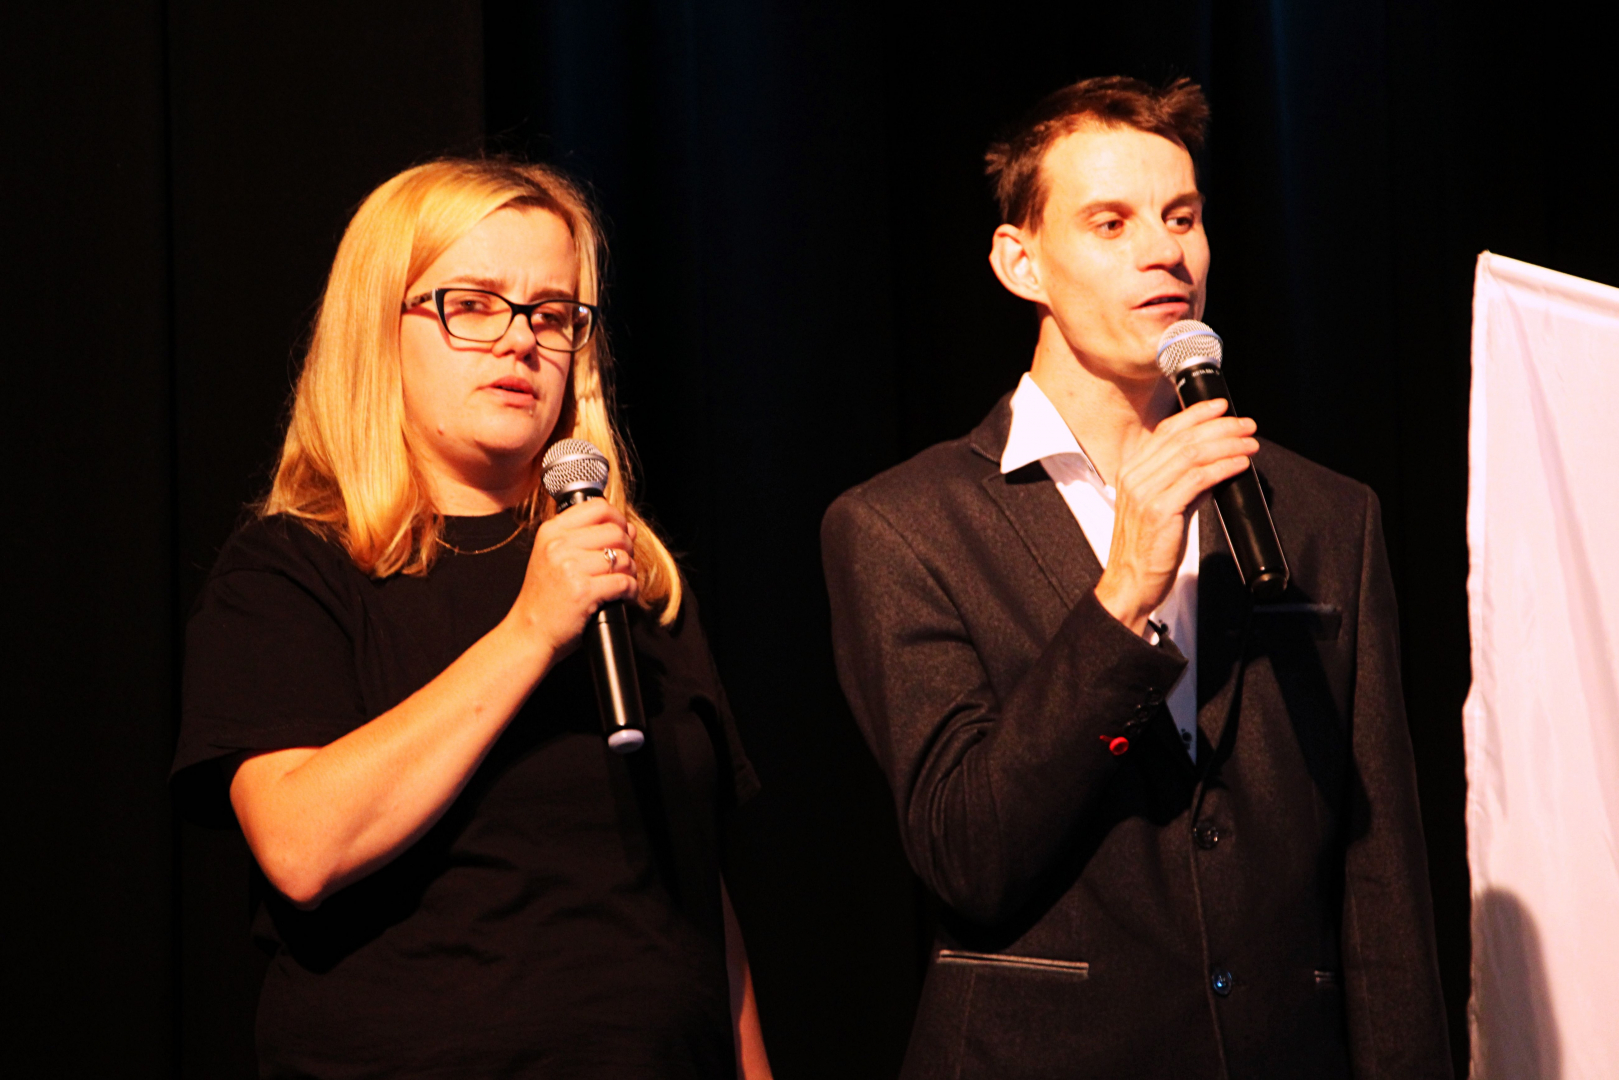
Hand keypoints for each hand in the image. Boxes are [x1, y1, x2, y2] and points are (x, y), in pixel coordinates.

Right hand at [506, 498, 637, 657]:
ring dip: (630, 571)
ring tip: (622, 581)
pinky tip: (623, 596)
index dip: (618, 519)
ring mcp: (570, 568)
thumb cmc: (545, 597)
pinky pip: (624, 582)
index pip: (598, 507)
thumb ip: (586, 537)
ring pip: (622, 557)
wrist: (529, 632)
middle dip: (628, 548)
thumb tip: (629, 527)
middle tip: (623, 564)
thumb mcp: (553, 556)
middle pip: (616, 532)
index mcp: (551, 531)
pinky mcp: (583, 591)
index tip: (622, 533)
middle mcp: (559, 545)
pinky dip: (631, 590)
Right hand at [1094, 398, 1257, 634]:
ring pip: (1192, 454)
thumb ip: (1182, 485)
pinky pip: (1198, 479)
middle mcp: (1135, 476)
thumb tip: (1213, 468)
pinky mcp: (1160, 510)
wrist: (1130, 582)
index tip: (1221, 407)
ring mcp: (1145, 492)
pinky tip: (1239, 464)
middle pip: (1183, 438)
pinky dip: (1223, 467)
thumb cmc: (1145, 550)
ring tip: (1249, 444)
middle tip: (1246, 425)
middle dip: (1220, 426)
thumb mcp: (1161, 508)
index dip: (1196, 414)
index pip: (1166, 430)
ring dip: (1227, 444)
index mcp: (1132, 471)